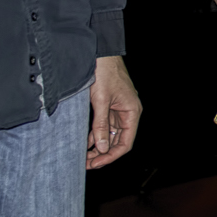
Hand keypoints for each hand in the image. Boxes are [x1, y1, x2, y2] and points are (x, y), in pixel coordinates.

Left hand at [86, 55, 141, 169]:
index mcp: (132, 112)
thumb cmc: (104, 72)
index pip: (125, 143)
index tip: (95, 163)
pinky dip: (96, 135)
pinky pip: (105, 126)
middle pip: (118, 141)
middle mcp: (128, 113)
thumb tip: (102, 148)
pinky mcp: (110, 105)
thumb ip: (102, 125)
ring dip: (98, 146)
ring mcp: (119, 109)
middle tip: (86, 163)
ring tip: (84, 156)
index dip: (111, 156)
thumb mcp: (101, 101)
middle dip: (103, 154)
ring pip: (111, 135)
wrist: (101, 52)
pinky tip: (85, 143)